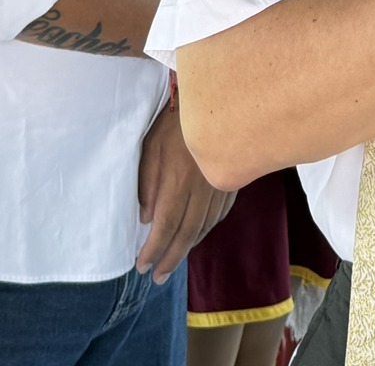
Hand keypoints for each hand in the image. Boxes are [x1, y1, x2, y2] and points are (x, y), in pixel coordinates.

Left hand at [136, 102, 234, 281]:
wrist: (218, 98)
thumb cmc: (175, 119)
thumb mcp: (151, 146)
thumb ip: (147, 183)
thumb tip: (146, 217)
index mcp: (178, 182)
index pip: (164, 226)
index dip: (153, 250)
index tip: (142, 266)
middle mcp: (201, 190)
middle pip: (186, 234)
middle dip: (170, 258)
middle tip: (158, 277)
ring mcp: (220, 186)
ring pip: (205, 226)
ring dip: (188, 247)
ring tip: (174, 259)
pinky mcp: (233, 179)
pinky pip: (220, 214)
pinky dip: (207, 229)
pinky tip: (199, 233)